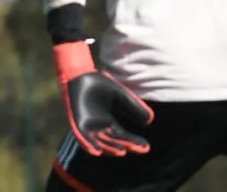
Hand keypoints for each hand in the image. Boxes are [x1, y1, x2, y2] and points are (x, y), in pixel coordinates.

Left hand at [54, 41, 153, 156]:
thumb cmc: (101, 85)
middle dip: (125, 145)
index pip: (124, 137)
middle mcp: (99, 127)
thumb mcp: (121, 97)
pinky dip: (88, 145)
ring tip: (122, 152)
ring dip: (109, 148)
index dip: (134, 142)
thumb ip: (134, 107)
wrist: (83, 74)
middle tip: (137, 148)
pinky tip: (97, 151)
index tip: (146, 147)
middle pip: (114, 142)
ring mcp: (88, 126)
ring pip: (99, 143)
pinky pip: (81, 137)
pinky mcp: (77, 123)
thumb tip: (149, 120)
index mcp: (109, 123)